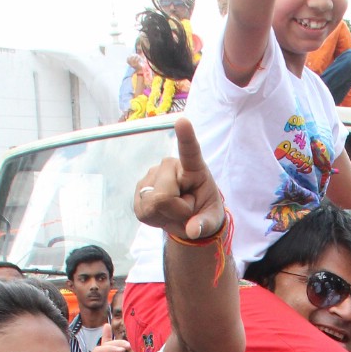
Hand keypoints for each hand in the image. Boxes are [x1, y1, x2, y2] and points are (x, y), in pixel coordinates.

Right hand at [134, 116, 226, 241]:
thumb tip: (193, 230)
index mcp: (194, 168)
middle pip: (165, 196)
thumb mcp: (211, 220)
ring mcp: (151, 175)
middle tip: (185, 210)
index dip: (185, 137)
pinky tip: (162, 212)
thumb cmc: (203, 212)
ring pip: (152, 204)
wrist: (189, 218)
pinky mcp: (139, 189)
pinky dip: (154, 218)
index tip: (183, 121)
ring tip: (175, 210)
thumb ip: (204, 225)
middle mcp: (170, 166)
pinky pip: (143, 211)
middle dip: (177, 211)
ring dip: (165, 215)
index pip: (190, 151)